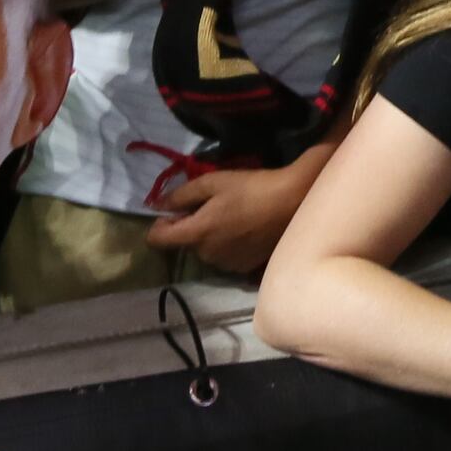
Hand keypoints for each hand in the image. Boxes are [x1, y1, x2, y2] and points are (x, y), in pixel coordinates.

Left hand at [145, 142, 331, 275]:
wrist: (293, 203)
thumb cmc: (251, 188)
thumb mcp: (212, 182)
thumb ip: (181, 195)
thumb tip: (158, 205)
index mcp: (196, 234)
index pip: (157, 240)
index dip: (159, 225)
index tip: (173, 211)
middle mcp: (207, 255)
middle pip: (185, 243)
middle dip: (192, 226)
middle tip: (212, 206)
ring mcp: (226, 265)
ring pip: (205, 250)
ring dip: (210, 237)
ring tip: (232, 217)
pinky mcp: (244, 268)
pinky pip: (224, 257)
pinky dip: (227, 245)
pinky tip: (244, 230)